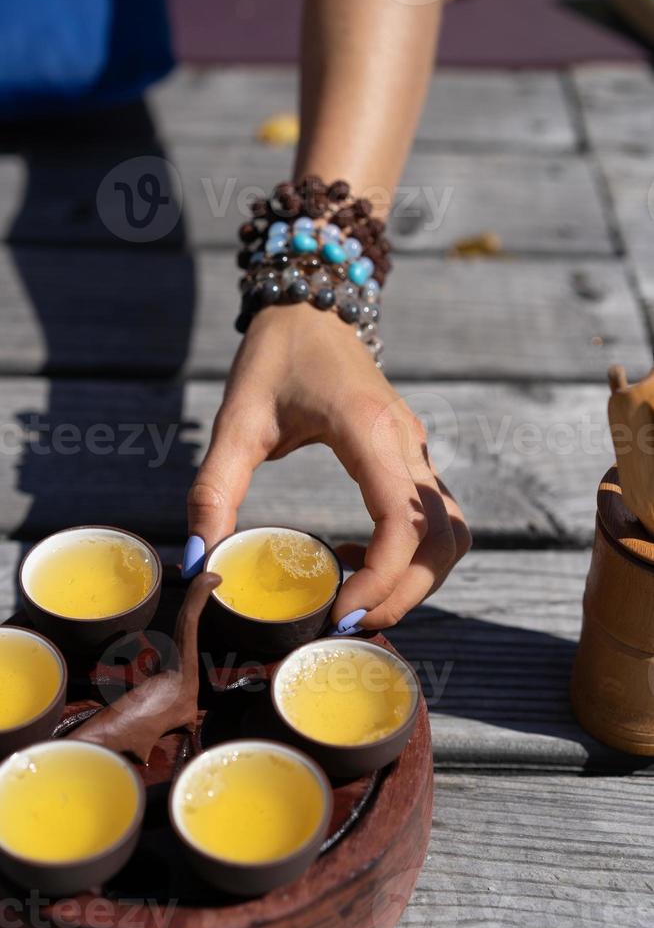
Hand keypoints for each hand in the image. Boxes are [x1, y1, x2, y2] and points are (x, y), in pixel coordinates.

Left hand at [186, 303, 469, 629]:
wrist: (313, 304)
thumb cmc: (277, 354)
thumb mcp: (236, 419)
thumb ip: (214, 489)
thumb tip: (199, 561)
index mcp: (368, 430)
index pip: (404, 520)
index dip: (382, 576)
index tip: (341, 610)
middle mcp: (406, 442)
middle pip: (443, 538)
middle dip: (405, 593)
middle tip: (350, 623)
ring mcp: (417, 449)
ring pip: (452, 532)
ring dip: (419, 579)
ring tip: (360, 599)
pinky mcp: (413, 456)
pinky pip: (437, 519)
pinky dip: (414, 555)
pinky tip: (356, 557)